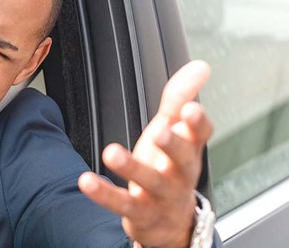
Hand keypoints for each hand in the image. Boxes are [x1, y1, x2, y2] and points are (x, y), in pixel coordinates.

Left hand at [78, 60, 212, 247]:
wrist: (169, 222)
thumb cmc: (170, 167)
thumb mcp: (174, 131)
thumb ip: (180, 97)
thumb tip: (200, 66)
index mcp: (189, 149)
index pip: (201, 135)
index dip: (198, 123)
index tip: (191, 108)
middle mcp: (179, 173)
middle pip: (181, 159)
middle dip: (172, 144)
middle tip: (161, 130)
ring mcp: (160, 195)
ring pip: (150, 182)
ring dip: (132, 168)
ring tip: (111, 152)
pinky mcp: (139, 213)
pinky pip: (122, 204)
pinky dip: (104, 194)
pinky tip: (87, 180)